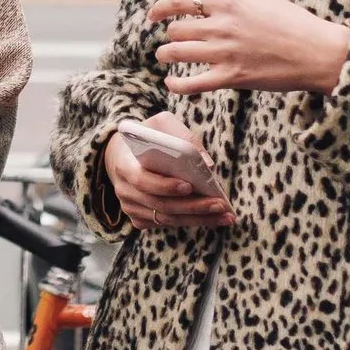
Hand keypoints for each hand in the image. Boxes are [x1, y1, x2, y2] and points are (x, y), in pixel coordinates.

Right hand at [103, 114, 231, 229]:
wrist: (124, 153)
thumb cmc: (148, 136)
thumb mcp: (162, 125)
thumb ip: (183, 137)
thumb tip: (208, 164)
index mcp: (124, 165)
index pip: (142, 180)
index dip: (165, 186)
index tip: (189, 186)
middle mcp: (124, 191)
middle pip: (161, 205)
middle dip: (193, 206)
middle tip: (220, 204)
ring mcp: (131, 208)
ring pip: (167, 219)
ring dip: (198, 218)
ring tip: (225, 215)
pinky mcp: (140, 219)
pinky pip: (168, 224)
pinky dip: (192, 222)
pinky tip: (213, 218)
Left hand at [148, 0, 349, 96]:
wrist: (317, 52)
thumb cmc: (291, 21)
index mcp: (228, 2)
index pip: (181, 0)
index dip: (161, 8)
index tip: (152, 15)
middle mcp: (222, 25)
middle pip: (177, 29)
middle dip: (170, 34)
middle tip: (171, 39)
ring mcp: (225, 52)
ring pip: (178, 53)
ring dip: (166, 55)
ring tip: (164, 56)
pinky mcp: (232, 77)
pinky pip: (193, 83)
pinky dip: (177, 85)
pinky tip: (171, 84)